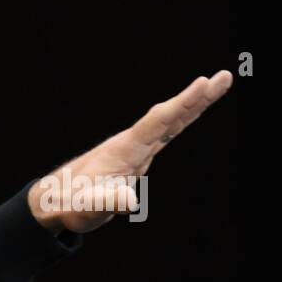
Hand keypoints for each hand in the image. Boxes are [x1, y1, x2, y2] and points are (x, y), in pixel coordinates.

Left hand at [28, 70, 233, 234]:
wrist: (57, 199)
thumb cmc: (71, 203)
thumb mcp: (88, 206)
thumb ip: (107, 200)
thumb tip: (130, 200)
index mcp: (124, 149)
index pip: (158, 122)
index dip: (181, 104)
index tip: (202, 83)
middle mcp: (132, 144)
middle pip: (169, 115)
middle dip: (197, 97)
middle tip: (225, 76)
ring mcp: (136, 149)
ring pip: (170, 121)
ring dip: (195, 104)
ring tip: (220, 83)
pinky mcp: (137, 158)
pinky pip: (165, 133)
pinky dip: (182, 119)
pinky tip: (194, 109)